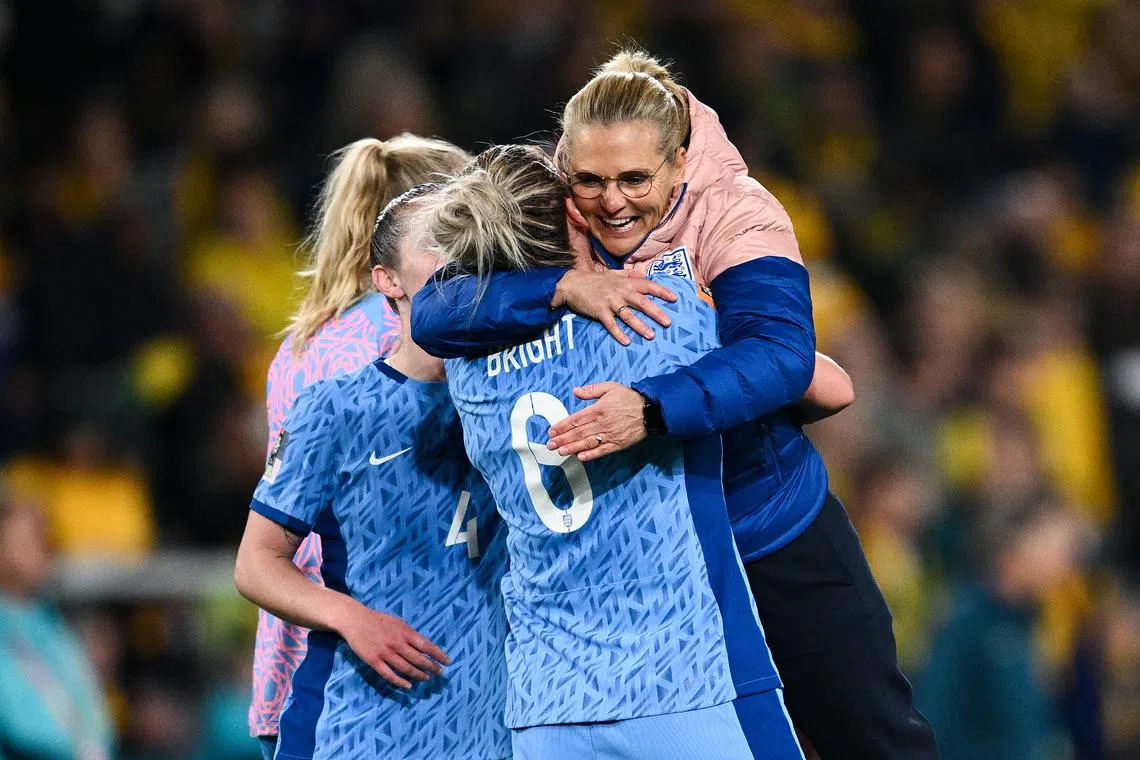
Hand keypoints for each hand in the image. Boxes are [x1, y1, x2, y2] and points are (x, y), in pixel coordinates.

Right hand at [335, 601, 449, 688]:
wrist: (355, 619)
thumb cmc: (378, 619)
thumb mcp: (397, 622)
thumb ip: (409, 634)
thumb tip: (423, 645)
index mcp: (405, 632)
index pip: (427, 646)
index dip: (439, 655)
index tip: (448, 661)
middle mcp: (397, 643)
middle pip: (419, 659)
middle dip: (432, 667)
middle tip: (440, 673)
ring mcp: (385, 653)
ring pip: (406, 668)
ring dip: (419, 675)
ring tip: (427, 679)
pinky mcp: (374, 661)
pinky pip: (389, 675)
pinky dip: (400, 682)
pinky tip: (408, 686)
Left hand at [546, 382, 647, 460]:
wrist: (650, 411)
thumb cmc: (629, 398)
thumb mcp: (610, 387)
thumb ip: (591, 390)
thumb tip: (575, 391)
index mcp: (598, 409)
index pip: (576, 419)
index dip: (562, 426)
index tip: (552, 431)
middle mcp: (602, 423)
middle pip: (578, 433)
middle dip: (563, 439)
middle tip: (551, 444)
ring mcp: (610, 435)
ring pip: (587, 443)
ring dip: (572, 448)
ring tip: (561, 451)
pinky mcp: (618, 444)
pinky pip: (602, 451)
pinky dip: (591, 455)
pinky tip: (580, 457)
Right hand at [551, 270, 676, 345]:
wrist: (571, 284)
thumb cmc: (593, 280)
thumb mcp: (612, 273)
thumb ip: (628, 274)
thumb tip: (642, 274)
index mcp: (625, 282)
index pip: (647, 285)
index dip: (661, 291)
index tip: (674, 298)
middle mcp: (620, 291)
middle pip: (642, 302)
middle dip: (656, 312)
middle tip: (668, 322)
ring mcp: (609, 302)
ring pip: (628, 315)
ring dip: (640, 326)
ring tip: (651, 335)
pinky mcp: (599, 311)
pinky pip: (611, 324)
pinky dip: (618, 333)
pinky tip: (627, 342)